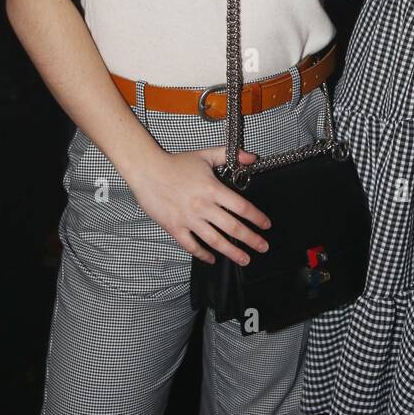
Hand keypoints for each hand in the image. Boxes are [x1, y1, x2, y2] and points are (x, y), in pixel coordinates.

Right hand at [127, 145, 270, 265]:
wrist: (147, 170)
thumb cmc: (175, 163)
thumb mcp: (206, 155)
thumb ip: (230, 155)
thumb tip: (251, 157)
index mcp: (213, 189)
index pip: (241, 207)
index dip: (257, 218)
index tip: (265, 225)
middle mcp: (203, 206)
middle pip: (232, 227)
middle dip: (251, 239)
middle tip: (262, 247)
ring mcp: (188, 219)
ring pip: (215, 240)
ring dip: (232, 252)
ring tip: (244, 259)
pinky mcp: (174, 227)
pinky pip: (191, 245)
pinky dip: (202, 254)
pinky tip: (211, 259)